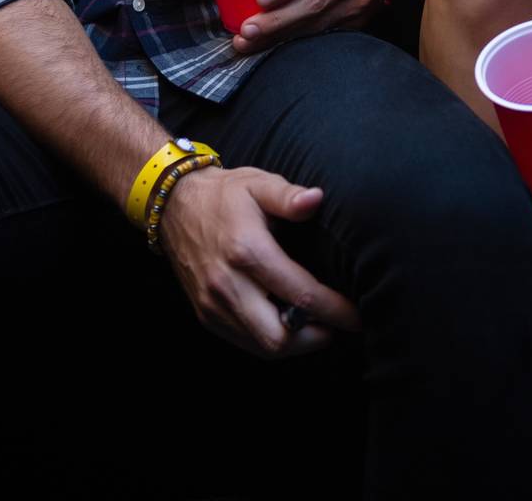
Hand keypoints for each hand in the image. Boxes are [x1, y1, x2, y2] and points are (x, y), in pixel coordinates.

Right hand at [158, 162, 359, 359]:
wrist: (175, 207)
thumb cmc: (225, 194)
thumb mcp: (258, 183)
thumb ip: (289, 195)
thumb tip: (316, 199)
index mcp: (247, 251)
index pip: (299, 294)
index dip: (334, 309)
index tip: (357, 314)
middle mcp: (227, 285)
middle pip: (279, 338)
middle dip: (316, 338)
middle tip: (338, 325)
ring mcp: (213, 305)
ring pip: (261, 347)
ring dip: (295, 344)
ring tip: (318, 326)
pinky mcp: (206, 315)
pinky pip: (244, 342)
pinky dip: (271, 340)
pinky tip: (288, 323)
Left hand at [231, 0, 383, 53]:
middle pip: (313, 3)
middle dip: (276, 20)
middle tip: (247, 30)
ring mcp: (356, 4)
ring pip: (315, 25)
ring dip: (278, 36)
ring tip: (248, 41)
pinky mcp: (355, 25)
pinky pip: (320, 36)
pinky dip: (291, 42)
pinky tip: (269, 46)